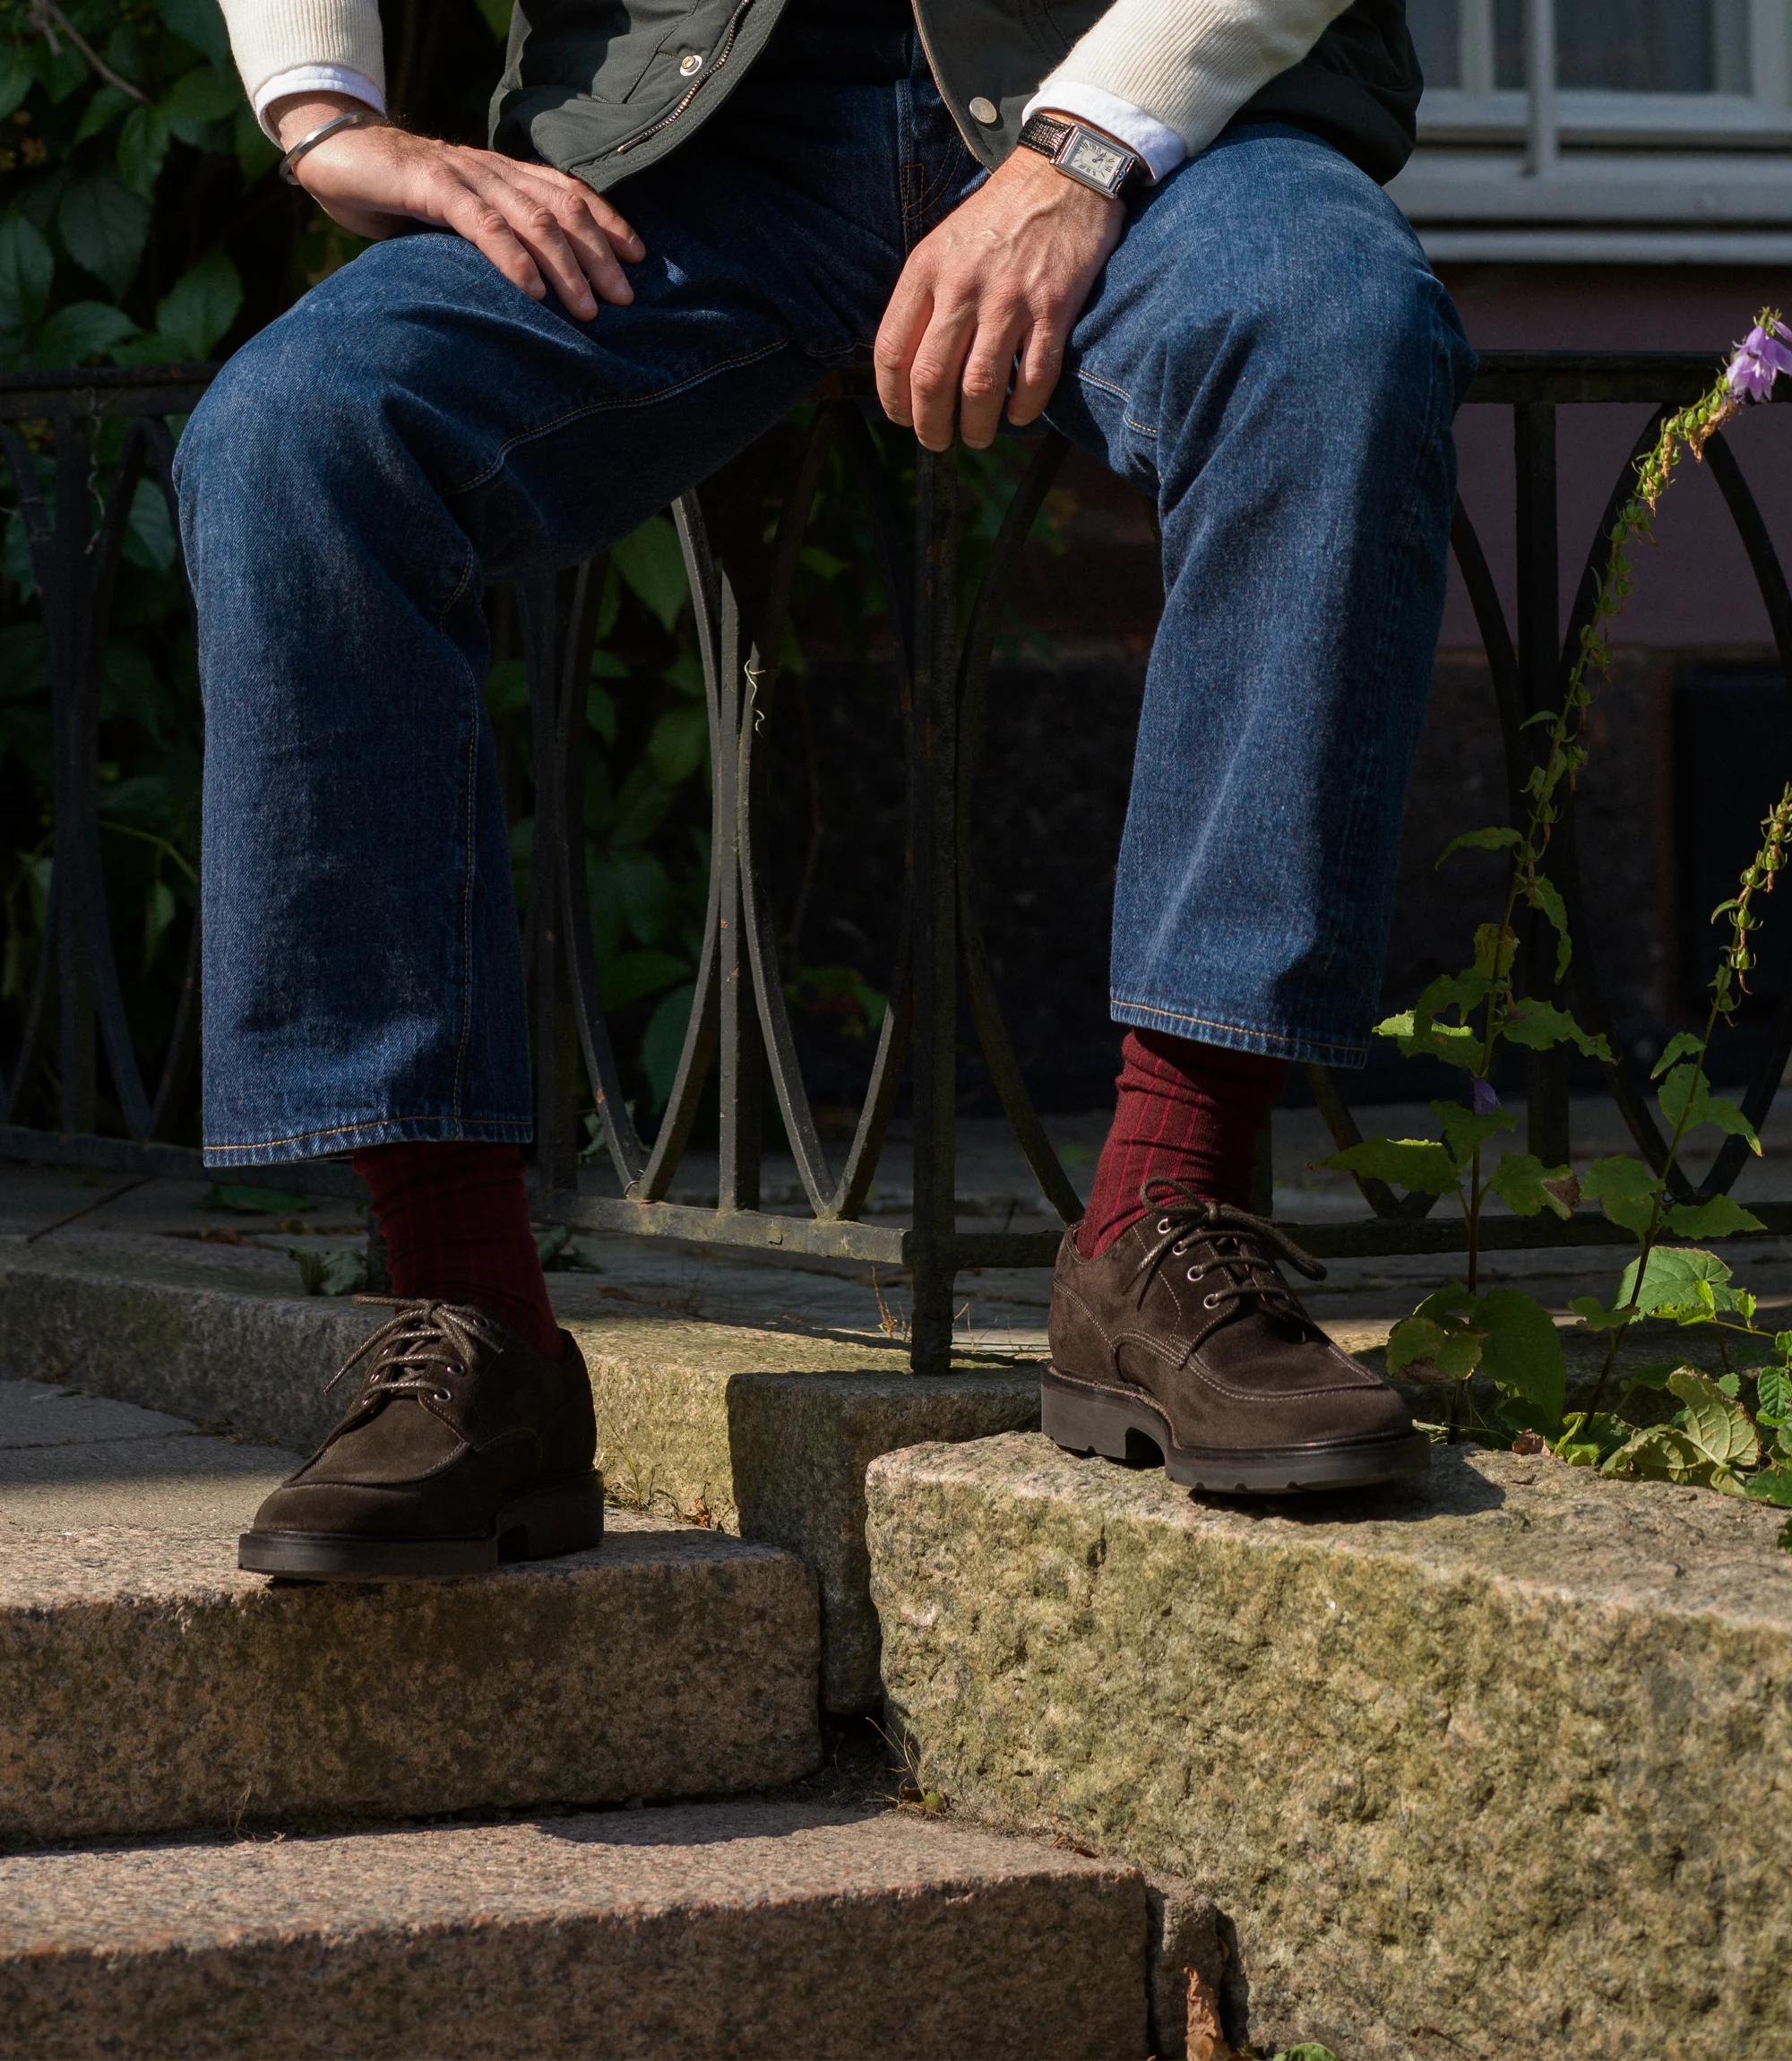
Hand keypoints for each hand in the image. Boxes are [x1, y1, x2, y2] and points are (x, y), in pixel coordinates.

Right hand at [269, 93, 644, 318]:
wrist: (334, 154)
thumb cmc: (398, 198)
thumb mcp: (456, 221)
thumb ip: (492, 240)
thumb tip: (533, 289)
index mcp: (503, 174)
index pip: (569, 193)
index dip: (609, 222)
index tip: (639, 259)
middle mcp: (492, 169)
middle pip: (563, 209)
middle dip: (599, 255)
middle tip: (624, 300)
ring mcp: (464, 176)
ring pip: (532, 218)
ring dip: (566, 266)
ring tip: (588, 309)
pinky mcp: (431, 186)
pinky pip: (483, 223)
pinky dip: (512, 258)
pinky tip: (533, 291)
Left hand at [874, 145, 1122, 450]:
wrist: (1061, 173)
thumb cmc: (998, 217)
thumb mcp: (943, 244)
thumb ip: (924, 298)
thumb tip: (909, 367)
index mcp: (926, 270)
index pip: (892, 352)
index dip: (892, 399)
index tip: (902, 417)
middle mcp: (963, 286)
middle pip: (932, 380)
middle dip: (931, 426)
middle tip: (939, 440)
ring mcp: (1010, 299)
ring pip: (980, 388)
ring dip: (977, 427)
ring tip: (978, 437)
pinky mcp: (1054, 308)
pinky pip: (1034, 378)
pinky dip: (1024, 409)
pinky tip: (1019, 414)